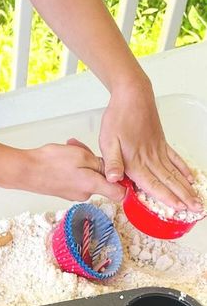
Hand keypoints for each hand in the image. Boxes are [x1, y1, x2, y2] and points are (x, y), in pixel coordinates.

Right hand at [24, 141, 124, 201]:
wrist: (26, 171)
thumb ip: (100, 164)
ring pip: (88, 176)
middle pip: (101, 179)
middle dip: (96, 162)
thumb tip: (112, 171)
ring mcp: (74, 194)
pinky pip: (77, 178)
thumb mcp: (81, 155)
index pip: (119, 194)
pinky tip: (63, 156)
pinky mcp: (65, 191)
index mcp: (92, 186)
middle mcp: (85, 194)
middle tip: (83, 149)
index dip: (124, 183)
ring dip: (83, 161)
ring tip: (70, 148)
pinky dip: (74, 167)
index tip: (122, 170)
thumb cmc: (50, 163)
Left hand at [99, 75, 201, 212]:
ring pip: (175, 173)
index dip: (166, 197)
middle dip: (182, 197)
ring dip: (186, 187)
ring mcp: (158, 150)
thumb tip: (113, 179)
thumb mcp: (107, 140)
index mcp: (136, 162)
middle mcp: (150, 159)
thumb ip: (112, 162)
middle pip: (168, 181)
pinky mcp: (162, 143)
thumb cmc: (118, 117)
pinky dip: (184, 169)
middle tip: (196, 209)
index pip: (152, 184)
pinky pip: (175, 159)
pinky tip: (191, 177)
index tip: (179, 208)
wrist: (132, 96)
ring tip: (197, 199)